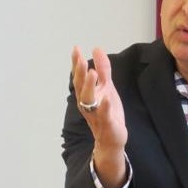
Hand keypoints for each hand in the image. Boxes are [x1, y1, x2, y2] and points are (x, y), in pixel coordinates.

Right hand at [72, 46, 127, 187]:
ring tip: (92, 73)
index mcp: (87, 94)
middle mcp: (87, 104)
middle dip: (79, 74)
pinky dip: (104, 107)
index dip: (77, 64)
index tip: (75, 49)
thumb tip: (97, 49)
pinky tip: (106, 98)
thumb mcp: (107, 87)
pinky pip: (104, 115)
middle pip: (81, 87)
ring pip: (89, 100)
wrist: (112, 138)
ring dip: (89, 87)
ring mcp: (96, 114)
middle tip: (81, 60)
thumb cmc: (107, 111)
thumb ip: (103, 69)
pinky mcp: (107, 124)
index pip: (79, 77)